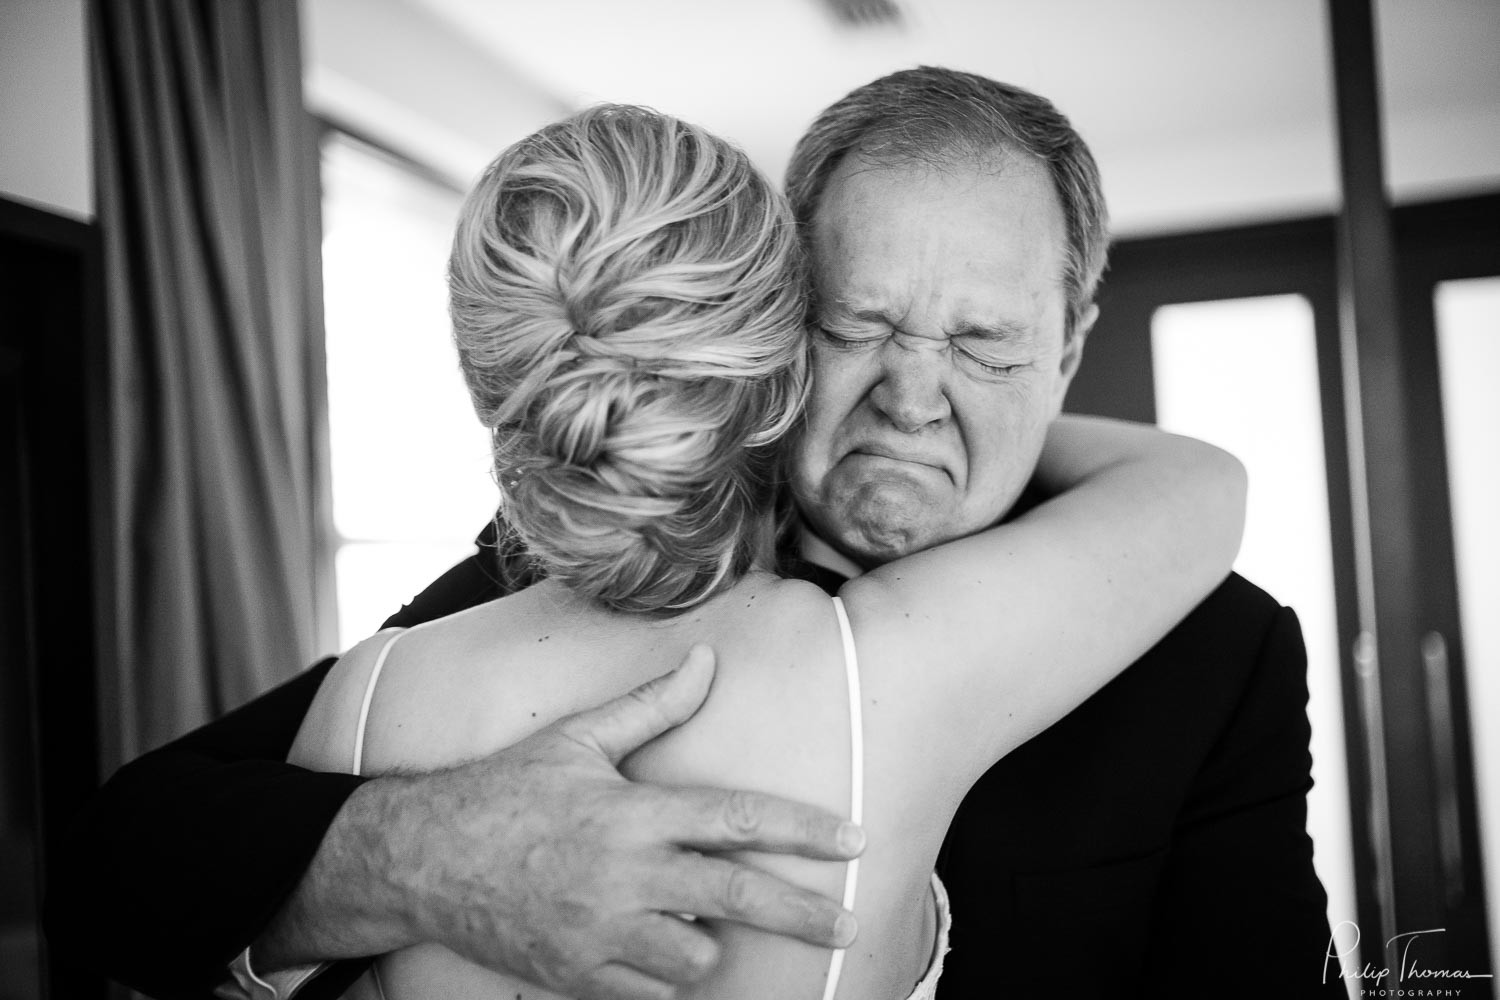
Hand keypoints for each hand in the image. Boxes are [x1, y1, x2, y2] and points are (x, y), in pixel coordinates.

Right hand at [270, 645, 862, 999]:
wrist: (424, 860)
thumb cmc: (508, 791)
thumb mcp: (578, 739)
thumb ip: (652, 706)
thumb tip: (708, 659)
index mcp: (632, 811)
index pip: (737, 820)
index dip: (803, 831)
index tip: (855, 841)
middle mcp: (625, 875)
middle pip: (737, 898)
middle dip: (804, 912)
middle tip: (852, 921)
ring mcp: (602, 932)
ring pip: (698, 958)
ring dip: (709, 941)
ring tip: (688, 916)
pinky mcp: (579, 976)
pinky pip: (651, 992)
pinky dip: (662, 973)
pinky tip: (649, 944)